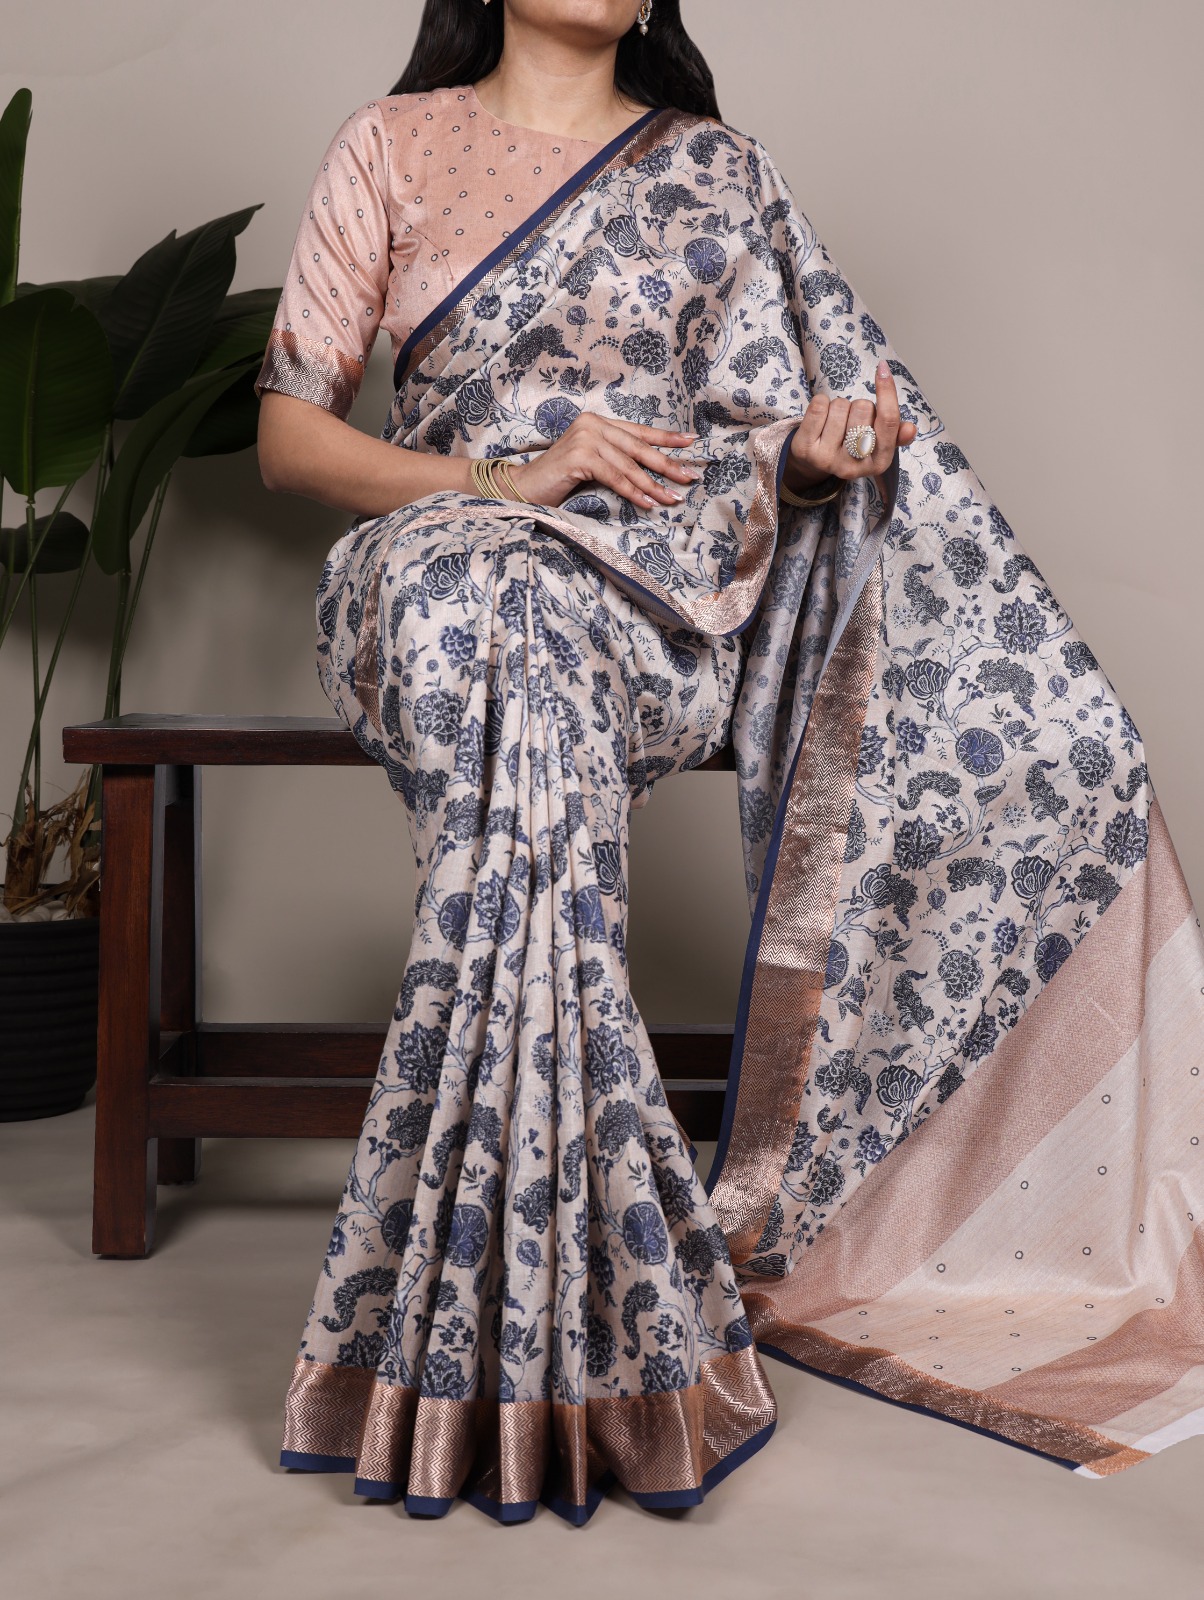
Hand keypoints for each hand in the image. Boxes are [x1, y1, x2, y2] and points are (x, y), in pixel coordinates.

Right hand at [506, 412, 700, 508]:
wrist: (524, 487)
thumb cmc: (559, 480)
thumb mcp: (592, 463)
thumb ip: (614, 458)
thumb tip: (651, 471)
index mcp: (598, 422)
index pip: (638, 431)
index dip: (665, 437)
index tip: (690, 443)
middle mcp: (592, 424)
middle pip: (638, 447)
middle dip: (666, 464)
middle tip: (689, 477)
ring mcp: (585, 438)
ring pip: (629, 465)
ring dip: (652, 485)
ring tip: (671, 499)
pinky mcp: (579, 456)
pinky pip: (614, 477)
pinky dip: (633, 491)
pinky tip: (647, 503)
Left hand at [783, 357, 916, 495]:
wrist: (814, 465)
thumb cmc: (851, 446)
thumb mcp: (878, 443)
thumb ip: (896, 433)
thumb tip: (911, 429)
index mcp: (878, 463)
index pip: (888, 421)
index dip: (887, 392)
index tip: (883, 369)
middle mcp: (853, 466)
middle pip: (864, 408)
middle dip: (858, 405)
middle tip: (851, 420)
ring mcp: (828, 459)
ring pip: (841, 405)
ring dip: (838, 406)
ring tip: (835, 421)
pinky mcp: (806, 449)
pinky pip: (819, 406)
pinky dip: (821, 402)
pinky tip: (821, 417)